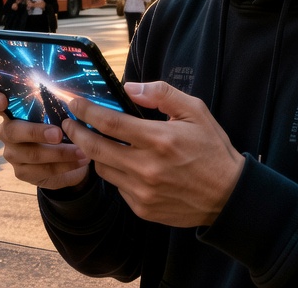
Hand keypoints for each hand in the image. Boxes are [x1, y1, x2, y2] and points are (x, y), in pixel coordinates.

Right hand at [0, 91, 89, 189]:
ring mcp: (12, 154)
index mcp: (10, 112)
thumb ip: (55, 106)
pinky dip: (65, 165)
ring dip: (60, 152)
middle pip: (13, 131)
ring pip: (32, 154)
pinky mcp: (22, 172)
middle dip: (37, 132)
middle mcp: (6, 132)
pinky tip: (82, 160)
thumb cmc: (57, 128)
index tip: (2, 101)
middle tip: (58, 134)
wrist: (64, 159)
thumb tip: (75, 96)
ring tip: (82, 150)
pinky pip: (43, 170)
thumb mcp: (55, 115)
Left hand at [62, 81, 243, 227]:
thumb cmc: (212, 150)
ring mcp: (143, 191)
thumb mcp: (194, 112)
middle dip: (76, 132)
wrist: (228, 196)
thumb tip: (129, 88)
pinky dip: (116, 173)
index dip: (86, 111)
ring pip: (103, 169)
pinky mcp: (143, 209)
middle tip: (69, 122)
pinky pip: (118, 188)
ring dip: (96, 154)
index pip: (109, 122)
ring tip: (98, 142)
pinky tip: (125, 165)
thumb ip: (161, 94)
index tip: (74, 103)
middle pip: (95, 148)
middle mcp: (147, 167)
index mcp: (159, 139)